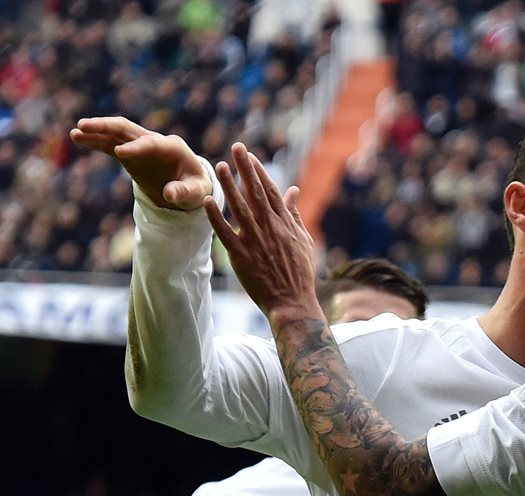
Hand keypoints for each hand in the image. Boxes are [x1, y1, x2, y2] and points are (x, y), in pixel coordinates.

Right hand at [70, 117, 210, 209]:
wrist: (190, 186)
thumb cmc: (196, 188)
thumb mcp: (198, 193)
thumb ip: (185, 192)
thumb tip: (169, 194)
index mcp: (174, 147)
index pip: (152, 143)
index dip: (137, 147)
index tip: (120, 153)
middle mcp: (155, 141)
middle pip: (128, 129)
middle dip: (107, 127)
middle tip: (85, 125)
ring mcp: (140, 146)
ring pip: (116, 134)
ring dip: (96, 132)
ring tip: (76, 132)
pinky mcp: (130, 154)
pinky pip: (110, 145)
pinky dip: (96, 142)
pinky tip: (78, 138)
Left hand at [204, 142, 319, 323]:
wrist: (293, 302)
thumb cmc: (299, 273)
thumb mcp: (303, 240)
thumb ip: (294, 214)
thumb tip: (293, 191)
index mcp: (285, 224)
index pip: (271, 191)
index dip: (259, 172)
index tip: (249, 156)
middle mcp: (270, 228)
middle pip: (255, 193)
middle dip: (245, 169)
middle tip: (235, 148)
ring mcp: (254, 241)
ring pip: (239, 208)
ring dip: (229, 186)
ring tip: (219, 166)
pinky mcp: (241, 255)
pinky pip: (225, 232)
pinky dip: (215, 216)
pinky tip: (206, 200)